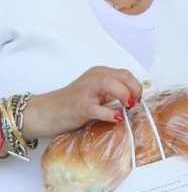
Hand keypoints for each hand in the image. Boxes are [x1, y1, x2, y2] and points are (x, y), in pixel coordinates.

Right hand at [20, 67, 143, 140]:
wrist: (45, 112)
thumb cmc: (72, 104)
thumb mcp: (95, 93)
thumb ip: (112, 92)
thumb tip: (135, 100)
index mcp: (99, 73)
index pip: (125, 74)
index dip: (136, 86)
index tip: (138, 99)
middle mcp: (93, 78)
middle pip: (122, 75)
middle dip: (134, 89)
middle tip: (134, 104)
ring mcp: (85, 91)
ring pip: (110, 83)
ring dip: (125, 95)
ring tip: (127, 107)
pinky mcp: (79, 107)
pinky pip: (98, 108)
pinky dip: (110, 113)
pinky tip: (117, 118)